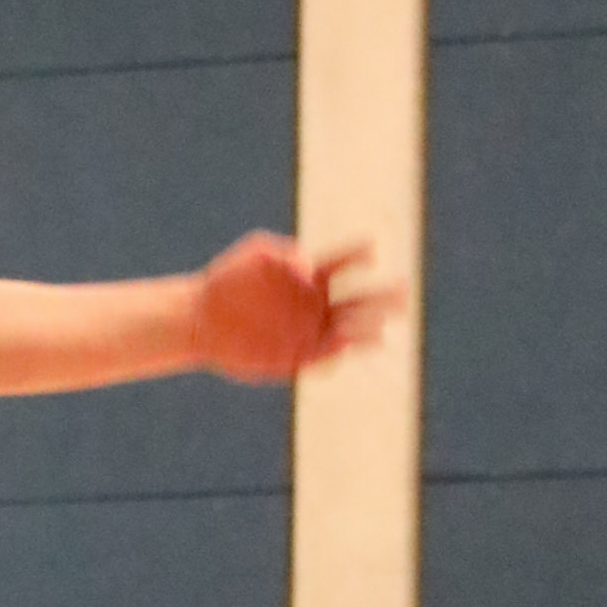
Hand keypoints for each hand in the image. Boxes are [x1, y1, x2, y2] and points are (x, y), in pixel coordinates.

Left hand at [195, 234, 395, 383]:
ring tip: (379, 327)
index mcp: (311, 274)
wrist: (202, 320)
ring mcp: (311, 331)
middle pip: (361, 299)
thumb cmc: (228, 280)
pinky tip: (343, 346)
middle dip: (384, 295)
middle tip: (404, 289)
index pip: (344, 262)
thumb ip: (279, 253)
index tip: (370, 249)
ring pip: (351, 331)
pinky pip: (326, 357)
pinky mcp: (299, 357)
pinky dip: (338, 353)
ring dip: (367, 330)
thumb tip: (306, 267)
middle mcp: (318, 302)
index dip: (359, 255)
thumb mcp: (252, 255)